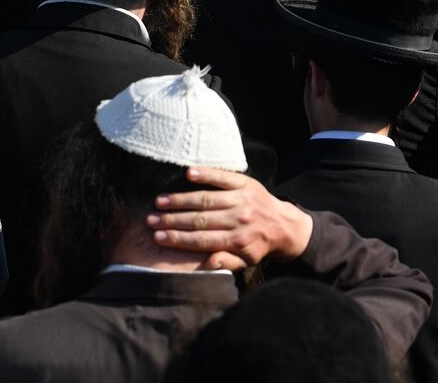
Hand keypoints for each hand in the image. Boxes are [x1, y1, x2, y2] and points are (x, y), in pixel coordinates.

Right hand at [148, 167, 313, 270]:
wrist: (285, 225)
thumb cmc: (259, 246)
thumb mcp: (246, 262)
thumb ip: (225, 264)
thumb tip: (206, 263)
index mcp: (236, 240)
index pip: (201, 239)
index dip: (178, 238)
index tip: (158, 237)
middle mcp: (238, 219)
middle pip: (199, 219)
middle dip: (172, 220)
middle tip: (151, 219)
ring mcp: (242, 199)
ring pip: (206, 199)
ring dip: (181, 200)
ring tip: (160, 201)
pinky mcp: (246, 184)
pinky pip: (224, 177)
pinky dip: (206, 174)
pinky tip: (189, 173)